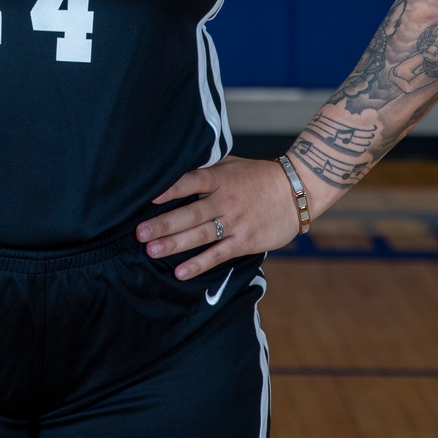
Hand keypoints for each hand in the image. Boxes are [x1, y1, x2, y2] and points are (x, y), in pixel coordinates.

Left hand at [136, 156, 302, 277]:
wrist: (298, 191)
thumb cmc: (259, 176)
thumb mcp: (231, 165)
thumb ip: (206, 171)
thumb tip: (174, 173)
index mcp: (220, 178)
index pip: (192, 182)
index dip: (171, 189)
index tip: (150, 197)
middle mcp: (226, 200)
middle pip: (191, 213)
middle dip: (164, 224)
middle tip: (140, 233)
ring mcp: (235, 222)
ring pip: (201, 235)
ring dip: (175, 244)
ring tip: (151, 251)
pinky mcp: (245, 241)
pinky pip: (218, 254)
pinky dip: (199, 264)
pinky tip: (181, 272)